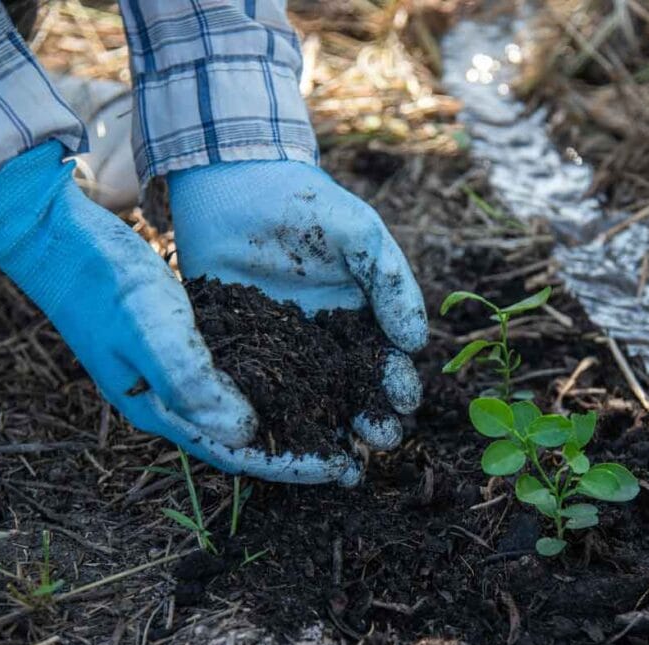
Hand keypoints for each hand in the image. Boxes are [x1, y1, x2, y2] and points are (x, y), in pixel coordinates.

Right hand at [0, 141, 359, 483]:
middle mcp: (178, 399)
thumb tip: (246, 432)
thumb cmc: (102, 282)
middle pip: (251, 439)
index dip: (290, 465)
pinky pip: (248, 372)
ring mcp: (185, 371)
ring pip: (253, 408)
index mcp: (163, 409)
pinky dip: (283, 380)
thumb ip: (193, 379)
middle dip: (302, 450)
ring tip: (346, 424)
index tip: (340, 470)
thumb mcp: (150, 327)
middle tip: (355, 463)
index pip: (237, 453)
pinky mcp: (195, 340)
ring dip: (298, 418)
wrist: (61, 238)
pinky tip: (315, 373)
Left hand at [167, 160, 426, 482]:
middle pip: (352, 395)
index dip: (398, 387)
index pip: (386, 366)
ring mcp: (279, 352)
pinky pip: (253, 392)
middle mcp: (323, 344)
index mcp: (359, 320)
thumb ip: (392, 284)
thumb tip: (416, 342)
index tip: (403, 402)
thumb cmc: (306, 205)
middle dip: (372, 419)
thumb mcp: (361, 235)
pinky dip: (267, 418)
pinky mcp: (235, 352)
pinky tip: (276, 440)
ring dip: (326, 432)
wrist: (232, 181)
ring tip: (338, 459)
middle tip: (379, 438)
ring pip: (308, 404)